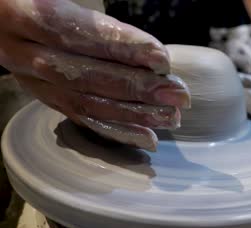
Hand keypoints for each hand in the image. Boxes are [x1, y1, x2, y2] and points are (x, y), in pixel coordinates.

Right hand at [0, 0, 190, 150]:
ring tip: (170, 118)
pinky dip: (116, 130)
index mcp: (28, 16)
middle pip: (87, 75)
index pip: (81, 34)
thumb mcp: (65, 3)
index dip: (123, 48)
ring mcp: (34, 81)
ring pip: (86, 102)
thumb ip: (95, 25)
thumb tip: (149, 56)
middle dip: (138, 88)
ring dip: (134, 114)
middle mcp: (26, 53)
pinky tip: (146, 137)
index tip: (161, 60)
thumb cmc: (45, 8)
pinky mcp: (45, 98)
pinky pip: (81, 118)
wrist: (2, 22)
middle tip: (178, 95)